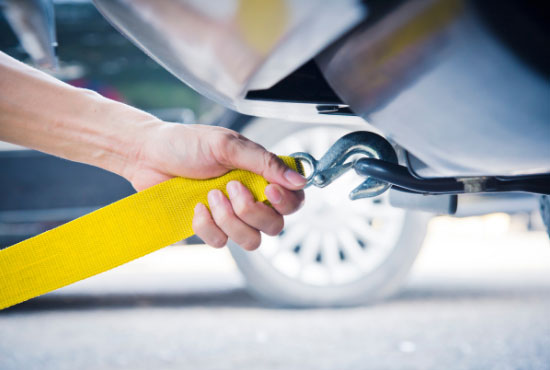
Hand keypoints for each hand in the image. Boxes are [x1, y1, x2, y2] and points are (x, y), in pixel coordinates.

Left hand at [125, 122, 305, 249]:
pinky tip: (196, 208)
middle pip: (275, 226)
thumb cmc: (187, 143)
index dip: (287, 202)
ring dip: (230, 221)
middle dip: (252, 212)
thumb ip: (264, 163)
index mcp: (261, 176)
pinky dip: (208, 227)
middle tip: (229, 187)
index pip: (294, 200)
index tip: (269, 191)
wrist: (148, 155)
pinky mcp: (210, 228)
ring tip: (210, 196)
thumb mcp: (227, 145)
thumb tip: (300, 180)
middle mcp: (251, 198)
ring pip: (251, 241)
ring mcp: (231, 217)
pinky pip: (221, 243)